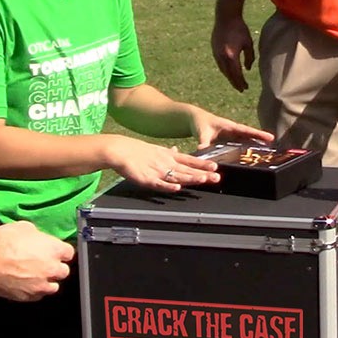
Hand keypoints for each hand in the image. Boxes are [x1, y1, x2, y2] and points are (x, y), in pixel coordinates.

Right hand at [0, 222, 74, 301]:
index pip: (69, 253)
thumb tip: (37, 239)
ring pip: (53, 287)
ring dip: (47, 282)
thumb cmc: (4, 241)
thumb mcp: (25, 228)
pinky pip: (36, 296)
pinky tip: (25, 284)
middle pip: (64, 271)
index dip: (61, 252)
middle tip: (45, 263)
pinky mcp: (27, 296)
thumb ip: (38, 237)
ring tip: (36, 276)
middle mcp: (51, 269)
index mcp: (55, 250)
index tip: (56, 251)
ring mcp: (40, 285)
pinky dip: (33, 291)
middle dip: (56, 268)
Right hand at [104, 135, 220, 190]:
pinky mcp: (147, 179)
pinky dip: (168, 186)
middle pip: (187, 170)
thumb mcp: (156, 150)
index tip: (215, 166)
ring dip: (190, 178)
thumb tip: (176, 150)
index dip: (202, 164)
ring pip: (177, 176)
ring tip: (203, 180)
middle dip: (202, 174)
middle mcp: (166, 163)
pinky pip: (159, 184)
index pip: (189, 160)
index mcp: (169, 156)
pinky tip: (177, 188)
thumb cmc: (137, 152)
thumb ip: (168, 153)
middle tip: (216, 177)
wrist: (120, 150)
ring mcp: (157, 171)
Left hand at [186, 106, 273, 148]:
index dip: (258, 134)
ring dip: (256, 147)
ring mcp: (232, 137)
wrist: (196, 121)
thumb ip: (203, 141)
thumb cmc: (200, 124)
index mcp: (229, 126)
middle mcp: (233, 132)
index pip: (246, 131)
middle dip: (262, 140)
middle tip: (275, 146)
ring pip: (246, 142)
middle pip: (250, 137)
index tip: (270, 138)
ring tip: (268, 154)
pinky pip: (239, 147)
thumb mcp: (202, 132)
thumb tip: (202, 150)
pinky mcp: (228, 143)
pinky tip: (251, 160)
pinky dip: (245, 151)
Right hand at [211, 13, 254, 91]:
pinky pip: (219, 64)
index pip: (236, 74)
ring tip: (236, 81)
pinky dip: (225, 69)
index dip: (241, 82)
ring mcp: (216, 54)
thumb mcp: (248, 43)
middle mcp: (222, 57)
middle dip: (235, 83)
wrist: (225, 16)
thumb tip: (247, 69)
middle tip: (241, 89)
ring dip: (229, 77)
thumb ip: (249, 58)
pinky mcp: (213, 50)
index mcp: (231, 56)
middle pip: (228, 74)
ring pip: (223, 70)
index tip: (246, 88)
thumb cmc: (239, 28)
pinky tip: (229, 71)